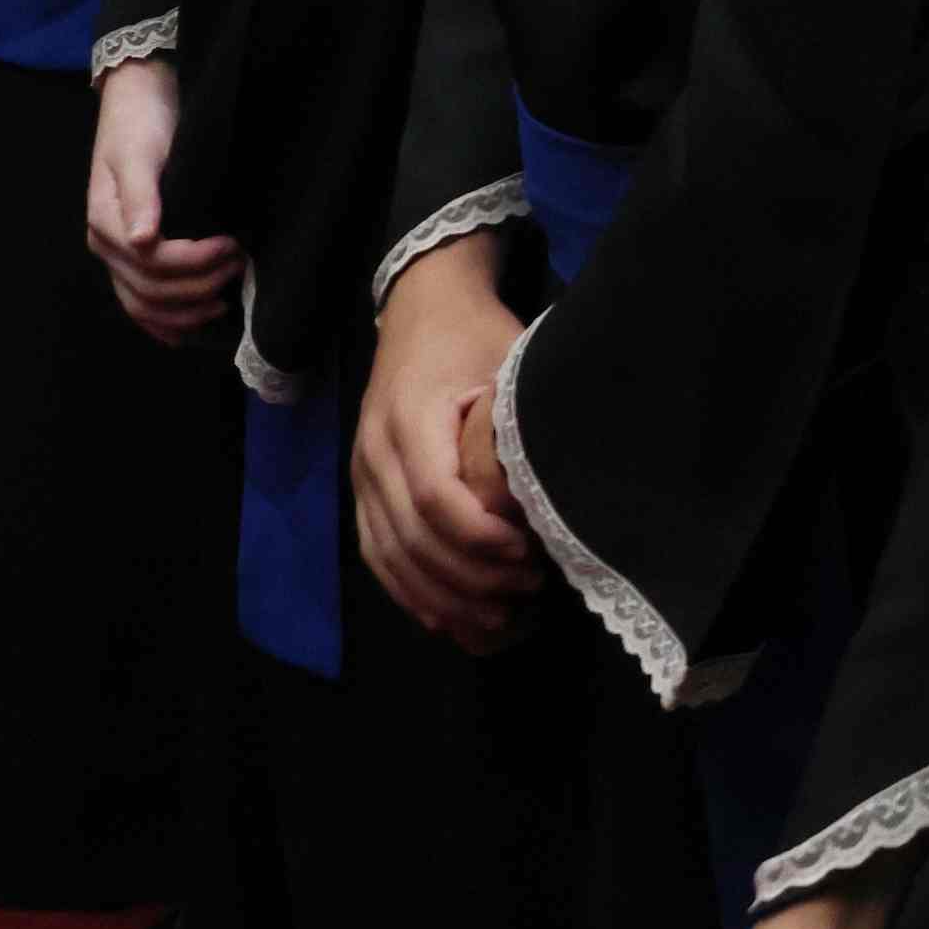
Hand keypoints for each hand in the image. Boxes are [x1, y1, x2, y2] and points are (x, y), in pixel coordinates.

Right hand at [84, 57, 245, 342]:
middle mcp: (109, 244)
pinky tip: (185, 332)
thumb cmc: (141, 122)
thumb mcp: (140, 151)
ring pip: (143, 302)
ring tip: (222, 302)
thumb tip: (144, 240)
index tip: (233, 246)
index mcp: (106, 221)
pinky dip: (161, 320)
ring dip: (183, 310)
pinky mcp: (132, 252)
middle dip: (196, 287)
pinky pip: (139, 298)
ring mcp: (118, 251)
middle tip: (238, 268)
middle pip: (149, 288)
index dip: (194, 262)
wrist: (138, 98)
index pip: (152, 261)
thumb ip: (141, 195)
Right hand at [355, 236, 540, 651]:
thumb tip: (566, 480)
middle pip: (414, 537)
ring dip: (441, 596)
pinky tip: (447, 617)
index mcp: (410, 418)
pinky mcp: (363, 490)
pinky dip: (410, 591)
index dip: (482, 538)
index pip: (439, 498)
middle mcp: (374, 452)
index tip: (529, 554)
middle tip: (525, 593)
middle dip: (469, 578)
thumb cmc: (476, 335)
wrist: (422, 309)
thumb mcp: (509, 360)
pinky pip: (377, 553)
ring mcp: (362, 474)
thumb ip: (523, 418)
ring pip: (390, 555)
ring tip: (495, 619)